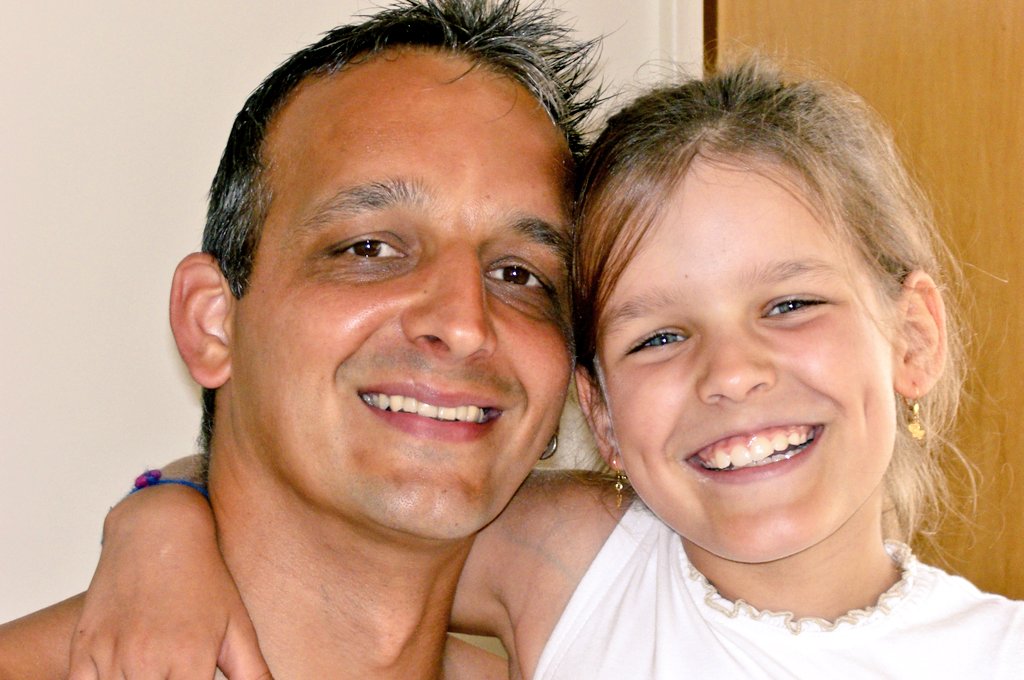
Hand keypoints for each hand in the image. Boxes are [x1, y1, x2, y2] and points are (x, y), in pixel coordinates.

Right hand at [66, 484, 271, 678]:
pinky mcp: (84, 647)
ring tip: (155, 673)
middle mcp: (148, 661)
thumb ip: (253, 673)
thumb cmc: (204, 577)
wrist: (158, 531)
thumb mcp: (238, 625)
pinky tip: (123, 677)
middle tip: (175, 677)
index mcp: (190, 661)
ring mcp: (111, 654)